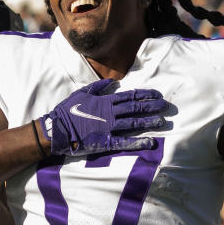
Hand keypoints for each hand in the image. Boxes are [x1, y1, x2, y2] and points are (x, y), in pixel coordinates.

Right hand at [38, 78, 166, 155]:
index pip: (130, 96)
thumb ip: (98, 87)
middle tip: (166, 106)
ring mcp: (109, 127)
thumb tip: (111, 81)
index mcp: (105, 101)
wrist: (56, 130)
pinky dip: (138, 142)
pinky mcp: (105, 141)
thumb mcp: (82, 94)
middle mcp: (110, 113)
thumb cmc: (67, 111)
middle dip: (152, 106)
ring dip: (149, 121)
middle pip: (135, 108)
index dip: (145, 95)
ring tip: (162, 121)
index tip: (158, 94)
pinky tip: (150, 142)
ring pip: (133, 123)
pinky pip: (125, 142)